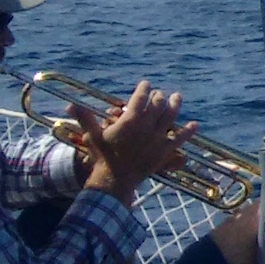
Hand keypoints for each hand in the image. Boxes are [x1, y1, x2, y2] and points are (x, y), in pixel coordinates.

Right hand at [77, 82, 195, 198]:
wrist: (114, 179)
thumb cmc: (102, 157)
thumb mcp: (93, 136)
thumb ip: (85, 118)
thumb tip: (70, 105)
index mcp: (130, 120)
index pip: (140, 97)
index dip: (144, 88)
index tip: (146, 84)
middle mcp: (146, 126)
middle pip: (157, 104)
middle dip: (158, 96)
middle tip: (159, 94)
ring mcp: (157, 138)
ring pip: (171, 116)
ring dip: (175, 105)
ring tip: (177, 97)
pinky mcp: (165, 151)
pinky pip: (180, 139)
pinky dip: (188, 131)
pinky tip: (195, 125)